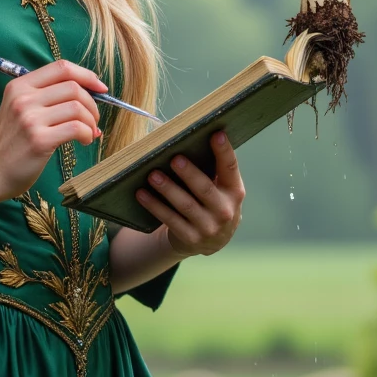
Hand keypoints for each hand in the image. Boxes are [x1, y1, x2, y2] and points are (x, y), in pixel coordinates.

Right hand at [0, 59, 104, 203]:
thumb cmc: (10, 143)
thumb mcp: (20, 110)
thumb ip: (46, 97)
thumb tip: (89, 94)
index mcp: (19, 85)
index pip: (61, 67)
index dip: (87, 75)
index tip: (100, 88)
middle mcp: (23, 98)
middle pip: (73, 87)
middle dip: (92, 103)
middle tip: (93, 120)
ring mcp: (30, 119)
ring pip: (77, 107)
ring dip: (90, 121)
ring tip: (88, 132)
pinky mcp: (38, 140)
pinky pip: (76, 128)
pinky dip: (87, 134)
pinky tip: (83, 141)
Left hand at [134, 130, 244, 259]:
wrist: (212, 241)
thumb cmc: (212, 202)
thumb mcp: (221, 189)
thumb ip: (211, 169)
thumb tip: (184, 139)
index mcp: (234, 191)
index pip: (230, 167)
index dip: (224, 151)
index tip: (216, 134)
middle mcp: (225, 210)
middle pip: (205, 188)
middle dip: (189, 174)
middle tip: (174, 159)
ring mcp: (208, 227)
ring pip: (185, 205)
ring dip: (168, 189)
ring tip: (153, 175)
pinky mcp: (190, 238)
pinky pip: (170, 219)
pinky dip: (154, 206)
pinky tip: (141, 194)